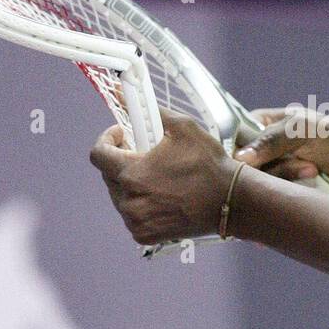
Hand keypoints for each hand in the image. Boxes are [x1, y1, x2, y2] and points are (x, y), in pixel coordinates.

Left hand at [89, 108, 236, 245]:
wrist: (231, 201)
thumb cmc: (208, 163)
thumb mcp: (182, 127)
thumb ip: (148, 111)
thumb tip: (121, 93)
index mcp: (131, 174)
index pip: (98, 154)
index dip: (108, 139)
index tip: (123, 134)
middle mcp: (128, 201)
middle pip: (108, 174)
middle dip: (121, 160)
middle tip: (145, 153)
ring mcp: (135, 221)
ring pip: (118, 195)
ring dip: (130, 182)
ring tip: (157, 175)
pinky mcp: (144, 235)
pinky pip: (130, 213)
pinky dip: (140, 202)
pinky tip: (161, 194)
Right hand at [233, 105, 328, 200]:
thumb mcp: (304, 130)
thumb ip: (272, 140)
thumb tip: (240, 159)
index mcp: (263, 124)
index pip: (235, 139)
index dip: (242, 153)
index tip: (256, 162)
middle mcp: (263, 149)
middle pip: (244, 167)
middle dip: (274, 169)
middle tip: (306, 165)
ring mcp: (272, 173)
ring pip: (257, 186)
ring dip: (286, 181)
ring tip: (313, 172)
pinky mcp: (282, 195)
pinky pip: (268, 203)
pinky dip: (281, 203)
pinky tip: (300, 198)